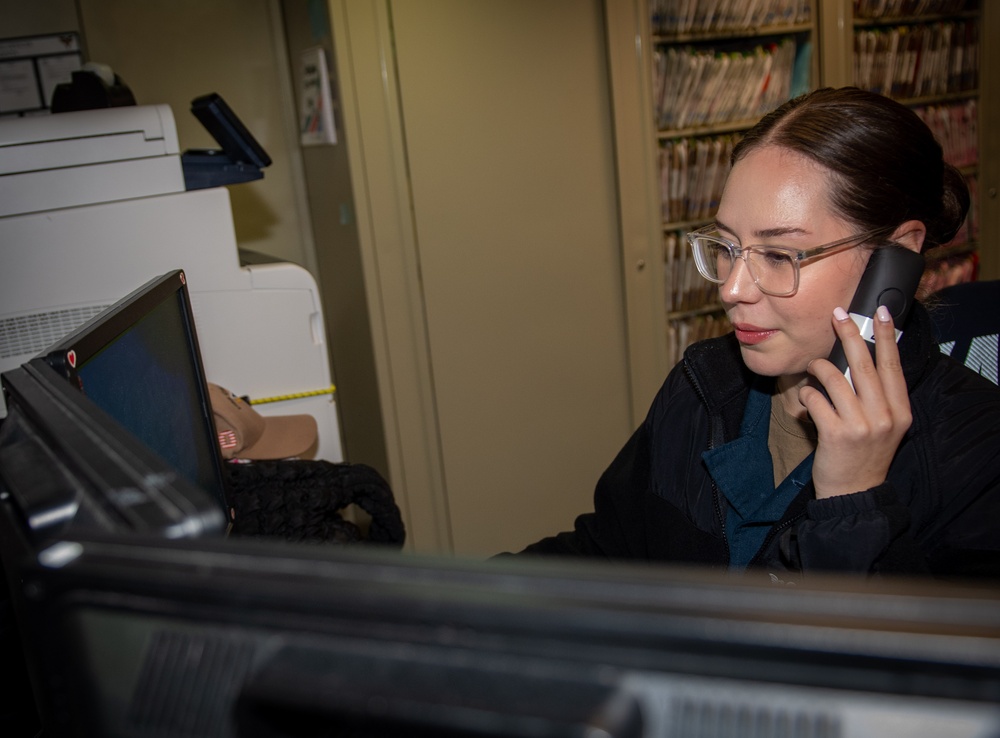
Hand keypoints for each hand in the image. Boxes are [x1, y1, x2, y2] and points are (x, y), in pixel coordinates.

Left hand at [799, 305, 912, 498]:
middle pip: (864, 364)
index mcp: (900, 410)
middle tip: (837, 314)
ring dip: (819, 368)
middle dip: (849, 334)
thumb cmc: (864, 454)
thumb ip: (877, 396)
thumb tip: (858, 358)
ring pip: (835, 378)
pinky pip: (816, 399)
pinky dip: (807, 394)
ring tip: (814, 369)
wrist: (854, 492)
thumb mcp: (883, 425)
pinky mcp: (836, 434)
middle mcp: (885, 416)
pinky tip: (807, 400)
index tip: (880, 312)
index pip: (893, 365)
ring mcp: (861, 425)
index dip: (886, 336)